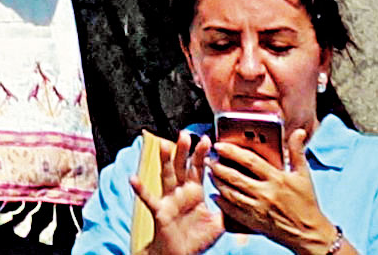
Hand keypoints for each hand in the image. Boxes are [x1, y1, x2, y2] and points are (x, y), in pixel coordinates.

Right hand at [135, 131, 226, 254]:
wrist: (180, 254)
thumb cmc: (197, 238)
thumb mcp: (218, 223)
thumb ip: (228, 210)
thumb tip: (243, 200)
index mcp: (195, 192)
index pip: (198, 168)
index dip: (201, 154)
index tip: (206, 139)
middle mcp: (181, 192)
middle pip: (182, 166)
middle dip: (184, 150)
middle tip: (185, 134)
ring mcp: (169, 200)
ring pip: (167, 176)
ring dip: (164, 161)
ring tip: (162, 145)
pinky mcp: (160, 211)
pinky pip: (149, 199)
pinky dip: (140, 189)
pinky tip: (134, 179)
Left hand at [208, 131, 338, 251]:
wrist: (309, 234)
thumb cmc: (307, 203)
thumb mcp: (304, 175)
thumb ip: (297, 152)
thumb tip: (299, 132)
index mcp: (277, 179)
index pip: (250, 161)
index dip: (232, 151)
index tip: (219, 145)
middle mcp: (266, 193)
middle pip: (235, 177)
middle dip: (218, 167)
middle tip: (209, 159)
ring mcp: (259, 209)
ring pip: (231, 193)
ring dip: (217, 183)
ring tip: (210, 174)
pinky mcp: (255, 222)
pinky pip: (234, 211)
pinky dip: (222, 203)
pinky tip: (215, 196)